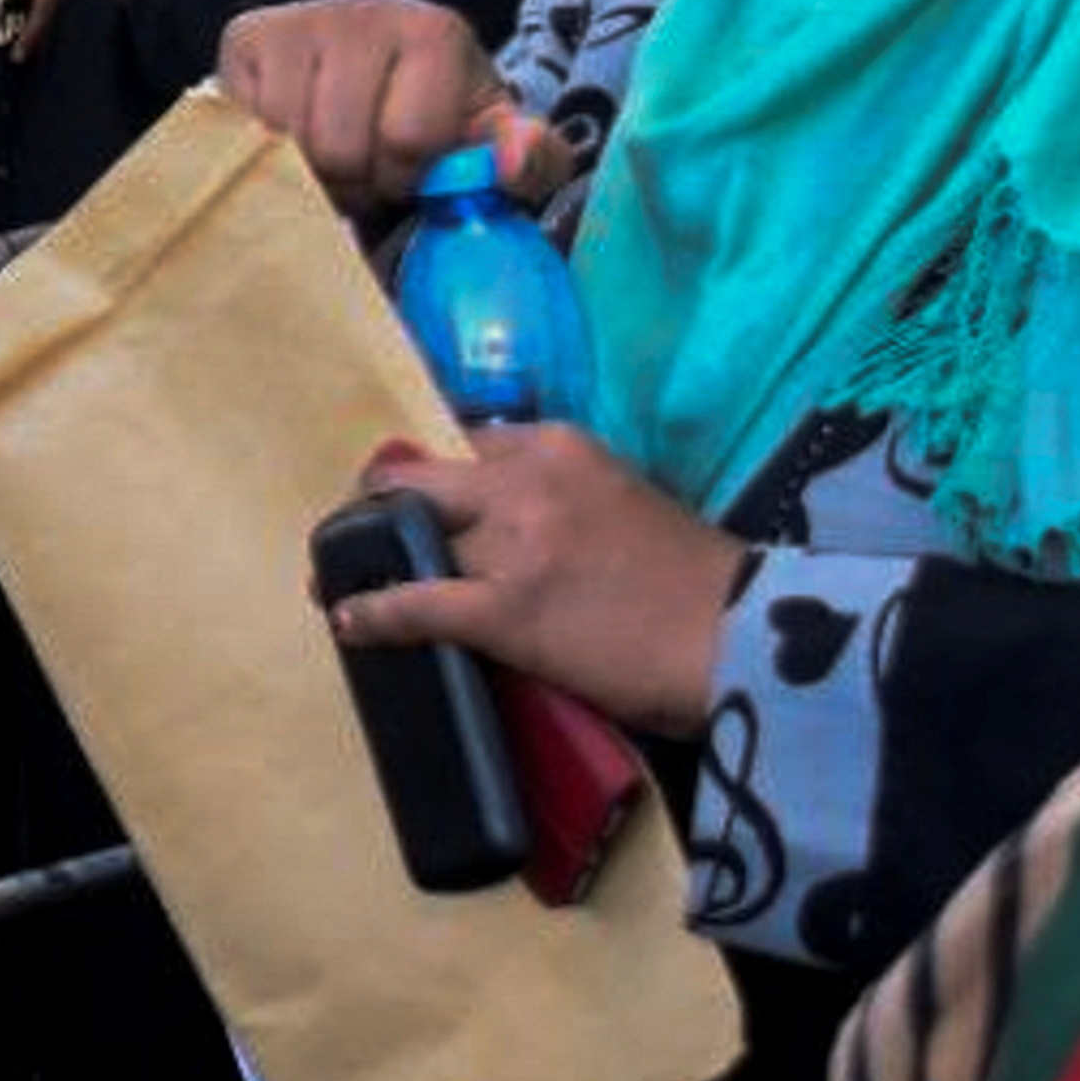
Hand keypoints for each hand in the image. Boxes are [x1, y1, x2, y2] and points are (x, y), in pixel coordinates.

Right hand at [216, 0, 555, 216]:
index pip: (410, 139)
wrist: (372, 70)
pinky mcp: (243, 37)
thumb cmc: (439, 115)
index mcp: (435, 30)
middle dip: (356, 181)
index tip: (412, 169)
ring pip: (287, 141)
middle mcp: (362, 10)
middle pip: (342, 146)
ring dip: (308, 174)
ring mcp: (296, 20)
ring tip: (331, 159)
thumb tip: (510, 161)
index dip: (408, 175)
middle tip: (366, 170)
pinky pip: (244, 128)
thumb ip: (533, 159)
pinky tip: (290, 141)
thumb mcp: (494, 140)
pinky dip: (265, 153)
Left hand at [326, 423, 743, 740]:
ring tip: (335, 579)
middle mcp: (524, 483)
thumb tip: (504, 514)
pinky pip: (415, 603)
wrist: (743, 634)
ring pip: (408, 539)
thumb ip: (560, 493)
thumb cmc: (693, 578)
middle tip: (357, 530)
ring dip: (369, 560)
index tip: (414, 497)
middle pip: (416, 481)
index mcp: (559, 447)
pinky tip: (350, 621)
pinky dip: (373, 612)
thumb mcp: (623, 497)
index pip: (466, 446)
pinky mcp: (505, 609)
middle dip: (378, 504)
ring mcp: (511, 545)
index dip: (434, 477)